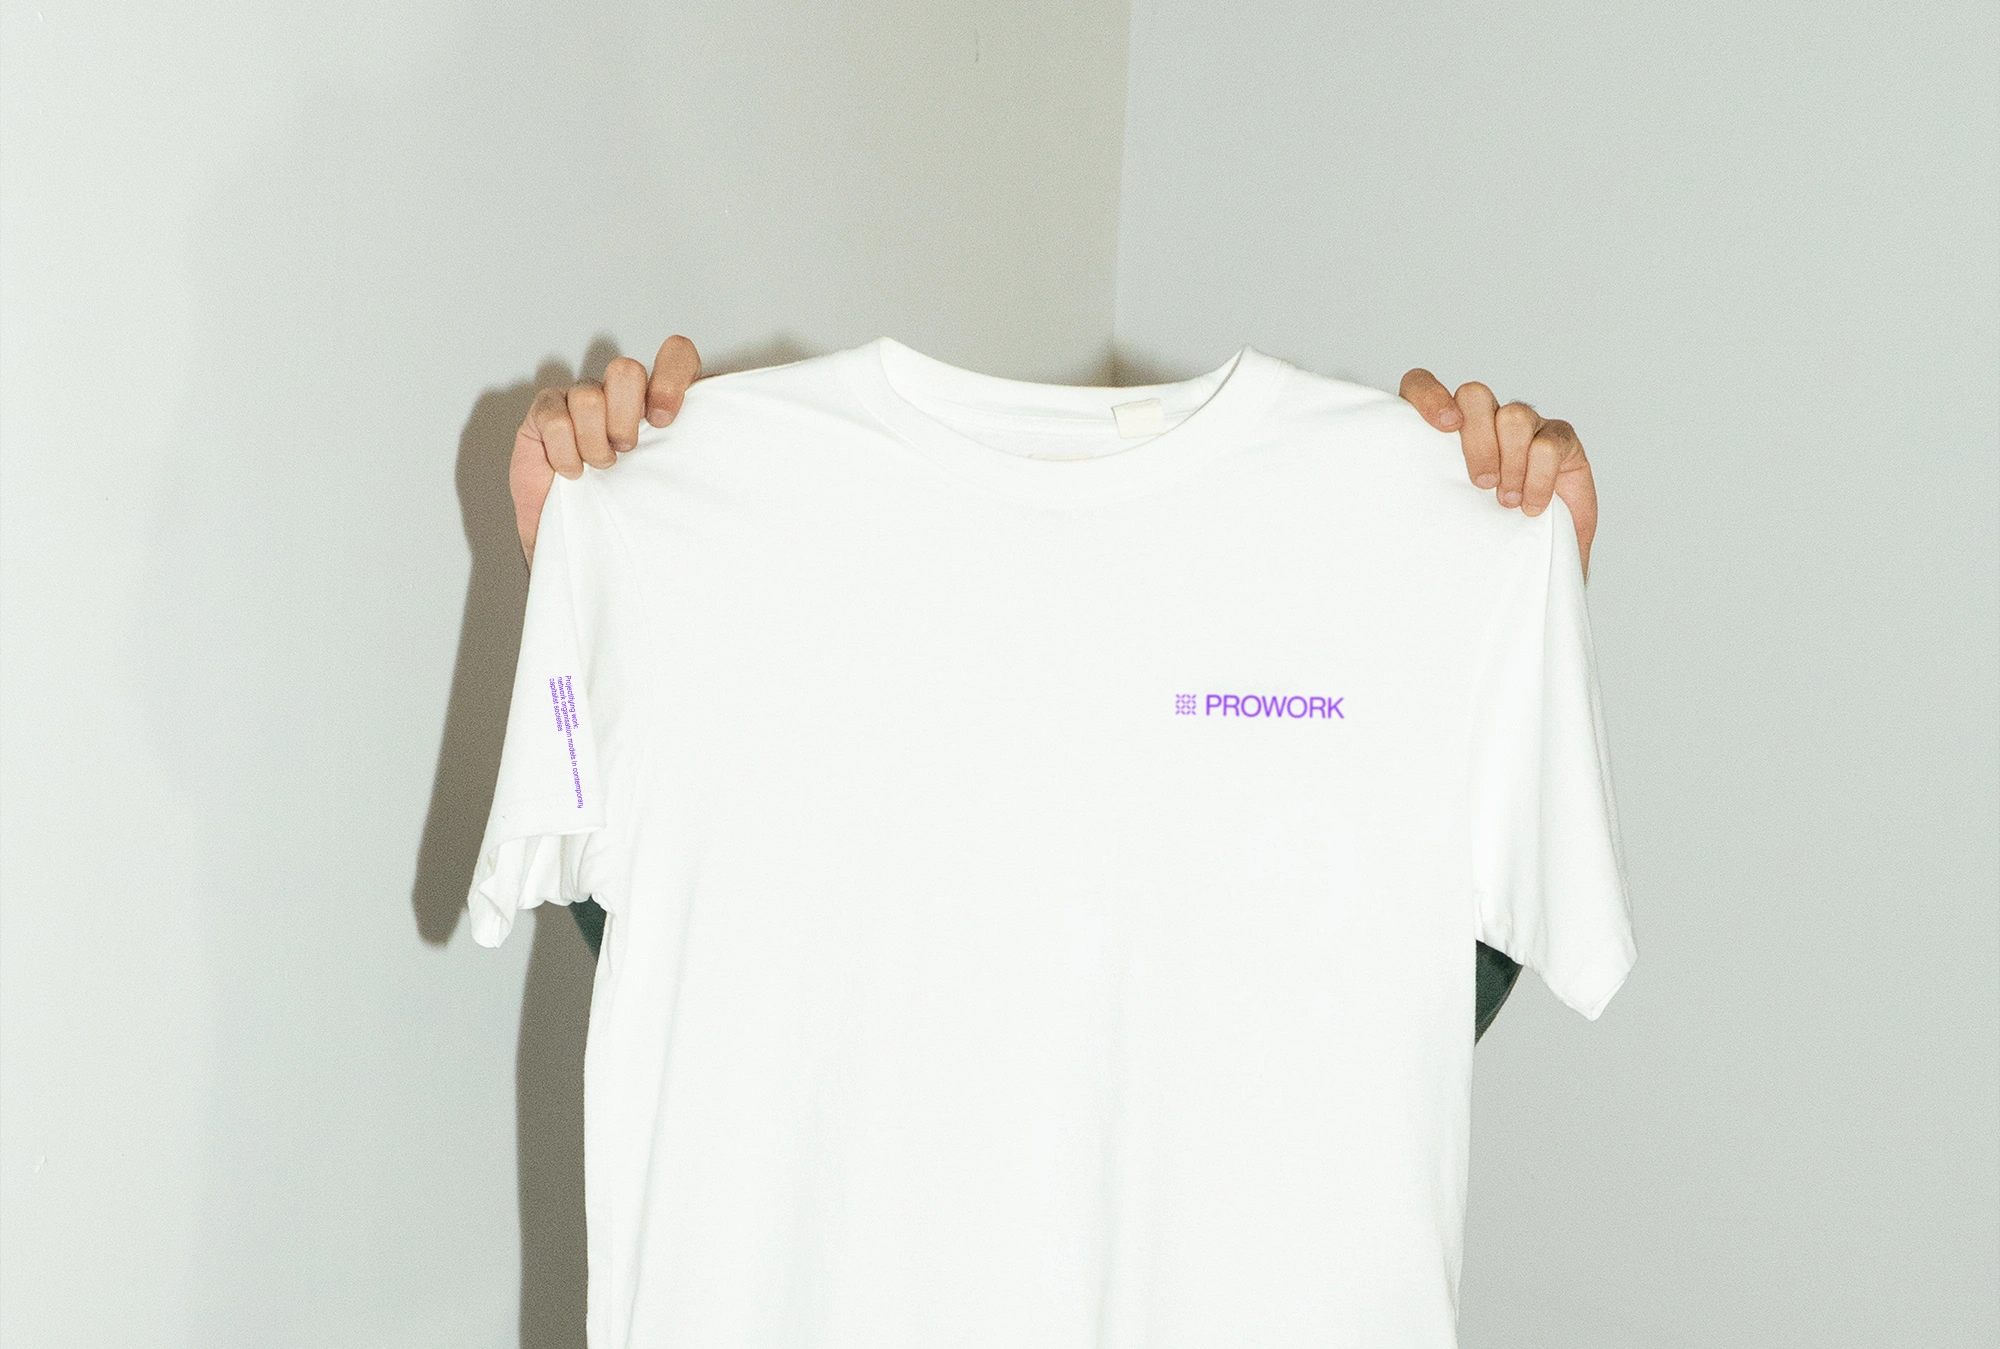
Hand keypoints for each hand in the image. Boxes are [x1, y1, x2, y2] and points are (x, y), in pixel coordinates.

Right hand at [512, 335, 703, 567]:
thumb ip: (700, 449)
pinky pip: (554, 416)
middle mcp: (621, 393)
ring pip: (588, 394)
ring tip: (602, 468)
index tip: (666, 421)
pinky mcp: (545, 415)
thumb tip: (741, 441)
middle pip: (626, 369)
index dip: (671, 377)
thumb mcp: (680, 480)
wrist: (588, 547)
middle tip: (629, 451)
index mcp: (660, 399)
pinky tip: (573, 472)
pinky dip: (565, 452)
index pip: (676, 354)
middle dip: (627, 417)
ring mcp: (580, 399)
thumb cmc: (637, 512)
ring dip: (595, 442)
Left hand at [1397, 370, 1599, 578]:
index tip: (1444, 428)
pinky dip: (1539, 478)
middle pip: (1474, 395)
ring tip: (1507, 502)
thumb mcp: (1440, 514)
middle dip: (1477, 442)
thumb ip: (1421, 494)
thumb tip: (1388, 509)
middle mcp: (1484, 418)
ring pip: (1513, 415)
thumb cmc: (1477, 535)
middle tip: (1481, 484)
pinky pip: (1549, 444)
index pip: (1421, 385)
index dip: (1429, 396)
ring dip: (1511, 463)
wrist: (1531, 557)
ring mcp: (1525, 424)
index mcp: (1447, 428)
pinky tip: (1531, 506)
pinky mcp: (1561, 439)